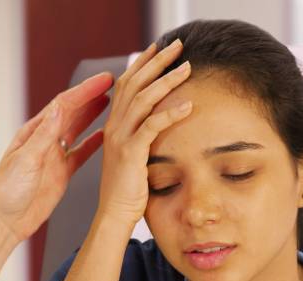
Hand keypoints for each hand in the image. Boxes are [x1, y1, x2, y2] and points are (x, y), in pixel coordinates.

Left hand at [0, 72, 113, 244]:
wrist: (3, 222)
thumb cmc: (5, 192)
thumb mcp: (25, 159)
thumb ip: (44, 135)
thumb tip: (59, 108)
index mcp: (33, 132)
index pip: (63, 105)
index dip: (85, 91)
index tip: (104, 80)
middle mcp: (43, 141)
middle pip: (72, 112)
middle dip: (91, 96)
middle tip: (114, 84)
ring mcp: (53, 157)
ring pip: (78, 130)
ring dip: (93, 115)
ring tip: (111, 102)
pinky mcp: (61, 174)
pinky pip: (81, 154)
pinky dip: (94, 144)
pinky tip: (106, 136)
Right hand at [95, 39, 192, 227]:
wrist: (113, 214)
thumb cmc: (128, 190)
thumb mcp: (133, 157)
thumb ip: (141, 137)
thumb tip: (158, 124)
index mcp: (113, 125)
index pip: (126, 83)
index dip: (142, 63)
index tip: (157, 47)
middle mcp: (114, 126)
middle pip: (134, 83)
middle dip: (156, 61)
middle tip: (177, 45)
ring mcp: (120, 138)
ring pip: (143, 99)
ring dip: (167, 80)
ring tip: (188, 67)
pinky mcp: (131, 153)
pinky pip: (152, 126)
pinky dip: (171, 113)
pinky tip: (189, 105)